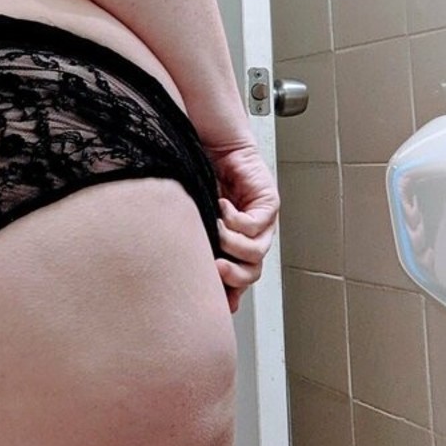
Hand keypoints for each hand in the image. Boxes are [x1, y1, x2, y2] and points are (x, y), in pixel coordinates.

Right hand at [203, 139, 279, 314]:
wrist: (211, 141)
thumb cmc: (197, 174)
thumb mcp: (192, 215)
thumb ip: (192, 241)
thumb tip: (177, 273)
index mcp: (232, 244)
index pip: (236, 279)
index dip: (229, 294)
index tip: (219, 304)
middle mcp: (249, 236)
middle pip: (251, 272)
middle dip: (234, 276)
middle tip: (216, 268)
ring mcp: (262, 221)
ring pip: (256, 252)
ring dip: (233, 245)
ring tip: (215, 230)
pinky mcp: (268, 203)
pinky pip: (256, 225)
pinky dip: (235, 219)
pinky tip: (220, 207)